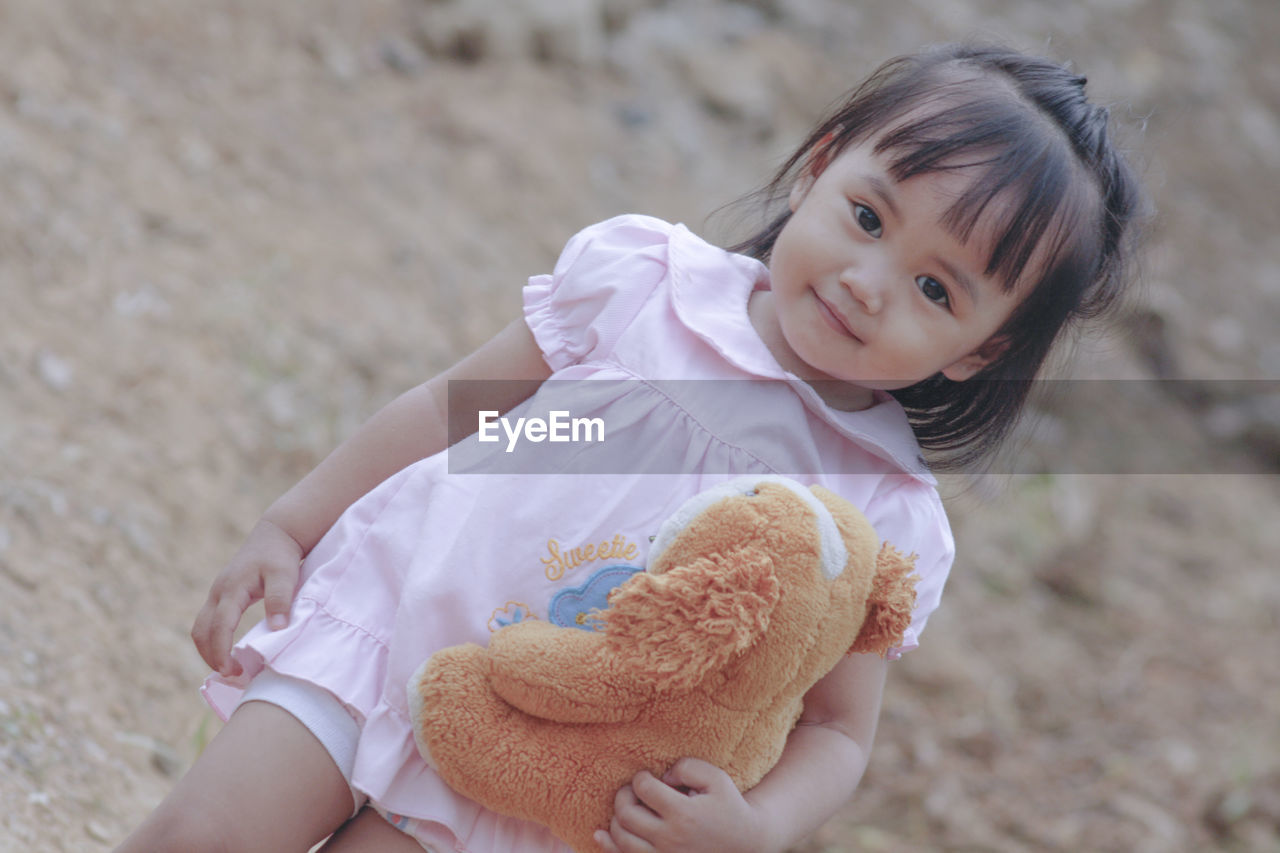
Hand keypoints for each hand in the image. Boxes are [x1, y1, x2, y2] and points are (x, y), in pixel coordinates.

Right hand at [191, 517, 302, 676]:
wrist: (274, 534)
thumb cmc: (281, 556)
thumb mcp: (285, 575)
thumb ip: (281, 599)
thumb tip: (277, 628)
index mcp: (232, 589)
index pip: (220, 626)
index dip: (221, 651)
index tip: (231, 671)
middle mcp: (218, 592)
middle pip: (201, 631)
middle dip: (211, 656)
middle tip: (232, 676)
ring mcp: (216, 594)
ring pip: (201, 628)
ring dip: (209, 650)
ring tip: (230, 670)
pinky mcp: (221, 596)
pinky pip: (208, 623)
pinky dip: (213, 641)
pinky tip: (229, 653)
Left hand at [594, 758, 776, 852]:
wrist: (744, 844)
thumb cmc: (729, 807)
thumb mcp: (716, 779)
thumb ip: (687, 767)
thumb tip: (661, 776)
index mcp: (684, 814)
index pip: (645, 790)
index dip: (640, 778)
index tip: (646, 777)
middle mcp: (670, 839)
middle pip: (626, 815)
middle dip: (623, 796)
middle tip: (632, 791)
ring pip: (621, 839)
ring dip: (616, 819)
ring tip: (628, 808)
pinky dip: (609, 845)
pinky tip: (601, 833)